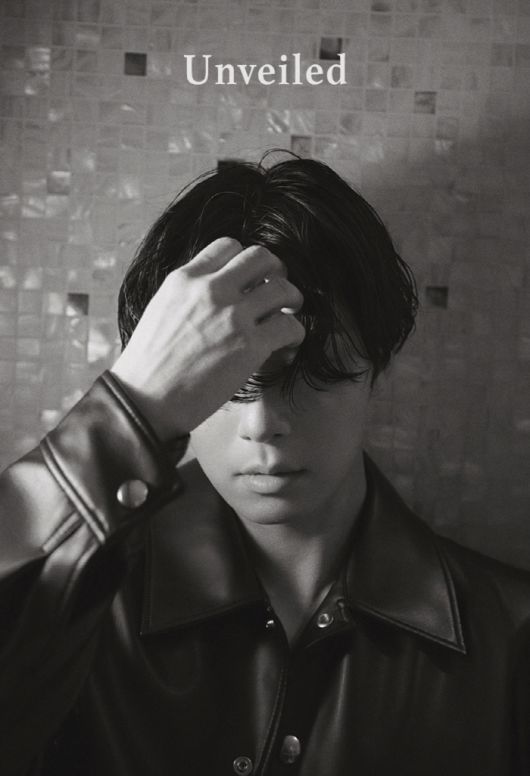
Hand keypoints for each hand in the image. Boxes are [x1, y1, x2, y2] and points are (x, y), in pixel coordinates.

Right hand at [110, 238, 304, 440]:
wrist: (146, 400)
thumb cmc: (149, 365)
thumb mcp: (161, 309)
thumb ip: (189, 294)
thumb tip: (216, 292)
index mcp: (185, 279)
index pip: (228, 246)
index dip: (244, 261)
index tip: (249, 278)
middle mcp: (211, 290)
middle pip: (261, 257)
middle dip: (275, 271)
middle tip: (276, 290)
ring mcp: (233, 316)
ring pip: (283, 289)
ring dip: (291, 300)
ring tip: (288, 314)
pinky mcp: (250, 345)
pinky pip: (290, 326)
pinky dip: (295, 334)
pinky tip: (286, 345)